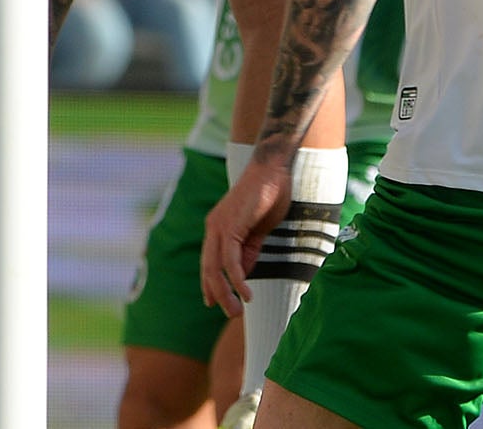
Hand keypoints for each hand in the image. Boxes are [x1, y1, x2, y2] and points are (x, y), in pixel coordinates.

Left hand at [200, 147, 295, 314]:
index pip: (209, 261)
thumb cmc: (268, 196)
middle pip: (209, 268)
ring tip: (236, 310)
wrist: (272, 170)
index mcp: (218, 227)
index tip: (215, 302)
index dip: (210, 283)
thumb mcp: (257, 231)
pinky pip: (230, 260)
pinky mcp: (230, 226)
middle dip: (218, 293)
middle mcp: (213, 227)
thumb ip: (249, 250)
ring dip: (226, 292)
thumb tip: (243, 273)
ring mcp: (219, 226)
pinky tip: (246, 293)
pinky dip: (237, 279)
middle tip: (230, 313)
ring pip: (216, 267)